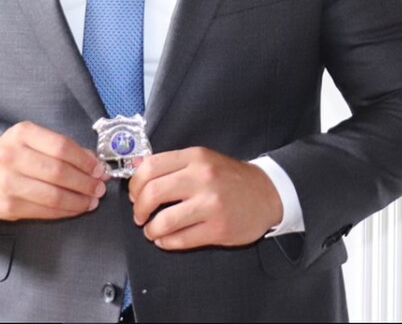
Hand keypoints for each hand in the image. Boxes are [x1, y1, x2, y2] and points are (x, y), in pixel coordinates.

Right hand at [0, 121, 108, 220]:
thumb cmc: (12, 152)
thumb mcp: (34, 138)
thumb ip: (63, 148)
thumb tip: (94, 163)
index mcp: (22, 134)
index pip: (61, 147)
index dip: (85, 160)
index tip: (99, 169)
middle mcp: (11, 157)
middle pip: (58, 172)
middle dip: (85, 182)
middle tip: (99, 187)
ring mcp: (7, 183)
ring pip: (52, 196)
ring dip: (78, 200)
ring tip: (92, 200)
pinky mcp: (6, 207)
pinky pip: (43, 212)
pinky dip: (64, 212)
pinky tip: (75, 208)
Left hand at [129, 147, 282, 249]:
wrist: (266, 192)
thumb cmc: (229, 177)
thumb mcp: (202, 160)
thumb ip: (172, 165)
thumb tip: (138, 171)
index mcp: (195, 158)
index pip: (150, 167)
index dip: (135, 184)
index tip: (135, 194)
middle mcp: (202, 178)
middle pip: (153, 193)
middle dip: (139, 209)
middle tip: (139, 215)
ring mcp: (211, 205)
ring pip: (165, 221)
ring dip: (151, 229)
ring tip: (152, 230)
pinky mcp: (218, 229)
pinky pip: (181, 240)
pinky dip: (166, 242)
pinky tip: (166, 239)